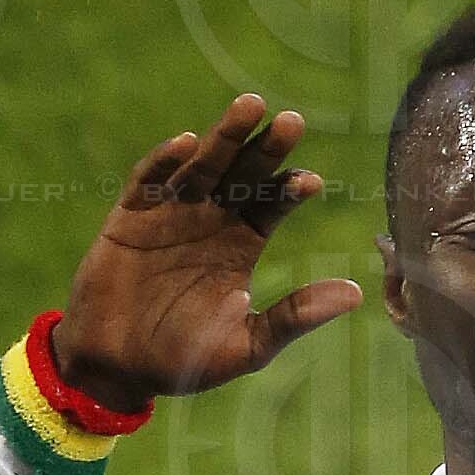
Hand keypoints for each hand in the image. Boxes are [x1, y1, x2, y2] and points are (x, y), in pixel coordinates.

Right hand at [55, 93, 362, 412]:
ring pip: (202, 164)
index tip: (310, 182)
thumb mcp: (247, 345)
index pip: (273, 205)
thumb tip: (356, 294)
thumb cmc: (184, 362)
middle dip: (266, 147)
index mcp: (241, 244)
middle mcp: (210, 219)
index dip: (290, 189)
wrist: (118, 368)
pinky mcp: (131, 216)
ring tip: (251, 106)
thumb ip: (295, 317)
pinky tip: (186, 143)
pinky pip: (149, 181)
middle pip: (244, 173)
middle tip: (292, 121)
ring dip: (224, 136)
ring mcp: (170, 213)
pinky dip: (165, 161)